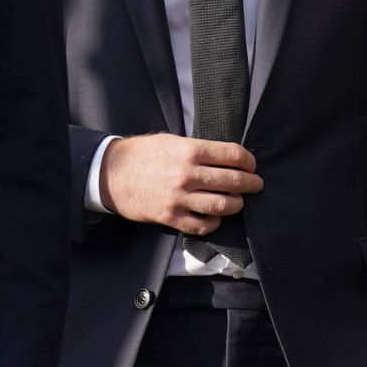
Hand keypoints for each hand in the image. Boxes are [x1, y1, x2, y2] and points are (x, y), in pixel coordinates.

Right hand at [97, 133, 262, 235]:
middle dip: (251, 183)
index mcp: (189, 150)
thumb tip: (226, 157)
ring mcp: (179, 198)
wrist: (111, 174)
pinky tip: (215, 216)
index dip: (248, 161)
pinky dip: (214, 222)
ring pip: (222, 205)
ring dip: (236, 204)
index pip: (233, 155)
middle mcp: (187, 174)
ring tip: (238, 201)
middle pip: (233, 181)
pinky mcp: (170, 217)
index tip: (251, 165)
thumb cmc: (142, 154)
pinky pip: (203, 225)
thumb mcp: (171, 141)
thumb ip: (198, 149)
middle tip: (255, 184)